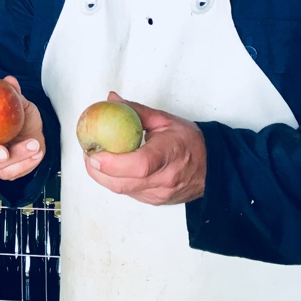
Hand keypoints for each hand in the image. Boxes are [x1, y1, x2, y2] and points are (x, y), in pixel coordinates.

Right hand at [0, 76, 45, 180]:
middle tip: (3, 151)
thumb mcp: (19, 102)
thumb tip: (10, 81)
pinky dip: (26, 162)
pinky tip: (35, 151)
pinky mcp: (6, 171)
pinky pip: (13, 171)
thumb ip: (13, 93)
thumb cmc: (21, 118)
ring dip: (17, 156)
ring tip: (32, 144)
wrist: (37, 132)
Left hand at [83, 92, 206, 204]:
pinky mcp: (154, 201)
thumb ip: (135, 110)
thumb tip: (111, 100)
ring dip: (103, 176)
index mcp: (170, 155)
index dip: (113, 162)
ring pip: (122, 190)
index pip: (140, 165)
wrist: (213, 168)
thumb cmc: (190, 142)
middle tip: (87, 152)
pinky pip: (128, 192)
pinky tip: (110, 167)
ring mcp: (159, 194)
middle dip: (98, 170)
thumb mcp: (164, 120)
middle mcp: (165, 180)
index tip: (94, 152)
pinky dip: (115, 180)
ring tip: (94, 157)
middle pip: (123, 183)